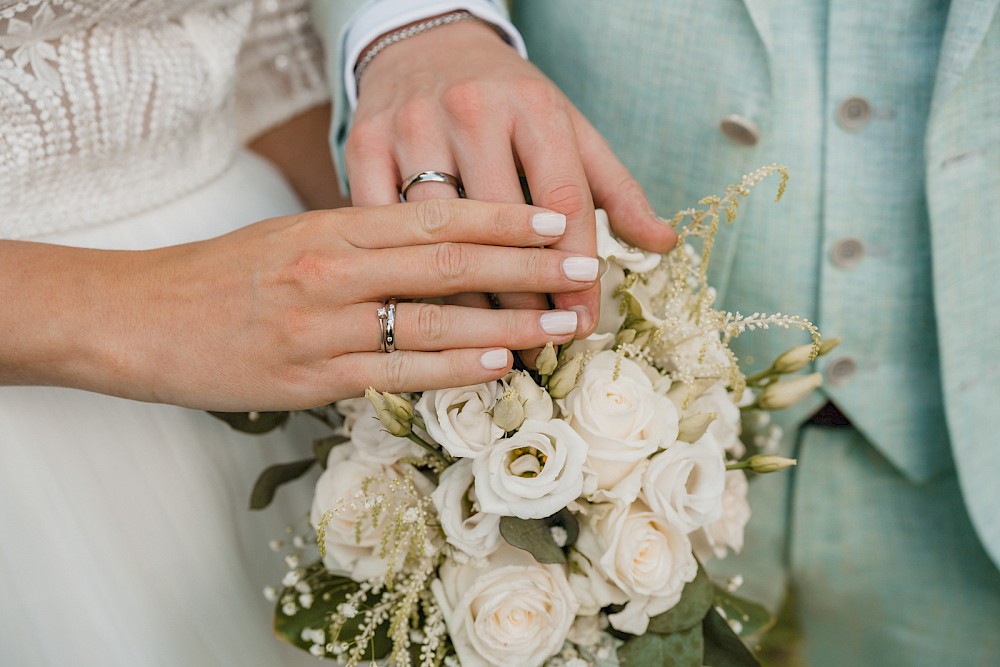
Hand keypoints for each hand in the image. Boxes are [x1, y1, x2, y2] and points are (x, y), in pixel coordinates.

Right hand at [0, 201, 594, 409]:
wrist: (138, 318)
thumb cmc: (221, 277)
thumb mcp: (291, 239)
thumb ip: (360, 242)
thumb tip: (431, 249)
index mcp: (331, 227)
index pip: (434, 214)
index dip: (503, 219)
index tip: (555, 222)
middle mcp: (332, 270)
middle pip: (446, 262)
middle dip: (524, 266)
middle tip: (583, 268)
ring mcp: (321, 326)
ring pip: (430, 320)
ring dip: (505, 324)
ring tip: (560, 326)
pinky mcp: (309, 377)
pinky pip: (395, 371)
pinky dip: (451, 368)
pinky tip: (496, 367)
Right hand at [347, 19, 676, 336]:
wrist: (425, 44)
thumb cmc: (507, 99)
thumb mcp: (568, 129)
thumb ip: (615, 188)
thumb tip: (663, 242)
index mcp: (533, 107)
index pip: (562, 199)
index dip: (575, 269)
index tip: (582, 321)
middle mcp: (471, 110)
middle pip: (501, 223)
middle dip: (525, 293)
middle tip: (539, 343)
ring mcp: (411, 124)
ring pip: (439, 231)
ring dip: (466, 296)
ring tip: (489, 340)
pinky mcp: (362, 141)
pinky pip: (382, 223)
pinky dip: (403, 269)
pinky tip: (427, 308)